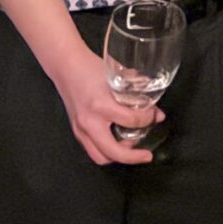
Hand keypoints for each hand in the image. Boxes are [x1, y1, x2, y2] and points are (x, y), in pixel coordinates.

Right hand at [51, 49, 159, 165]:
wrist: (66, 66)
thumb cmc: (90, 68)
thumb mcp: (117, 76)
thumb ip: (137, 93)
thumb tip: (156, 111)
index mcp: (101, 105)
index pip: (130, 121)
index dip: (147, 119)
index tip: (154, 116)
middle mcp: (89, 121)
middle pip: (112, 151)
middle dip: (132, 157)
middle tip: (146, 155)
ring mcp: (80, 129)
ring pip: (100, 157)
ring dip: (117, 156)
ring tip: (131, 148)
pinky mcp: (76, 131)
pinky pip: (92, 149)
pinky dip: (107, 151)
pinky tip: (117, 141)